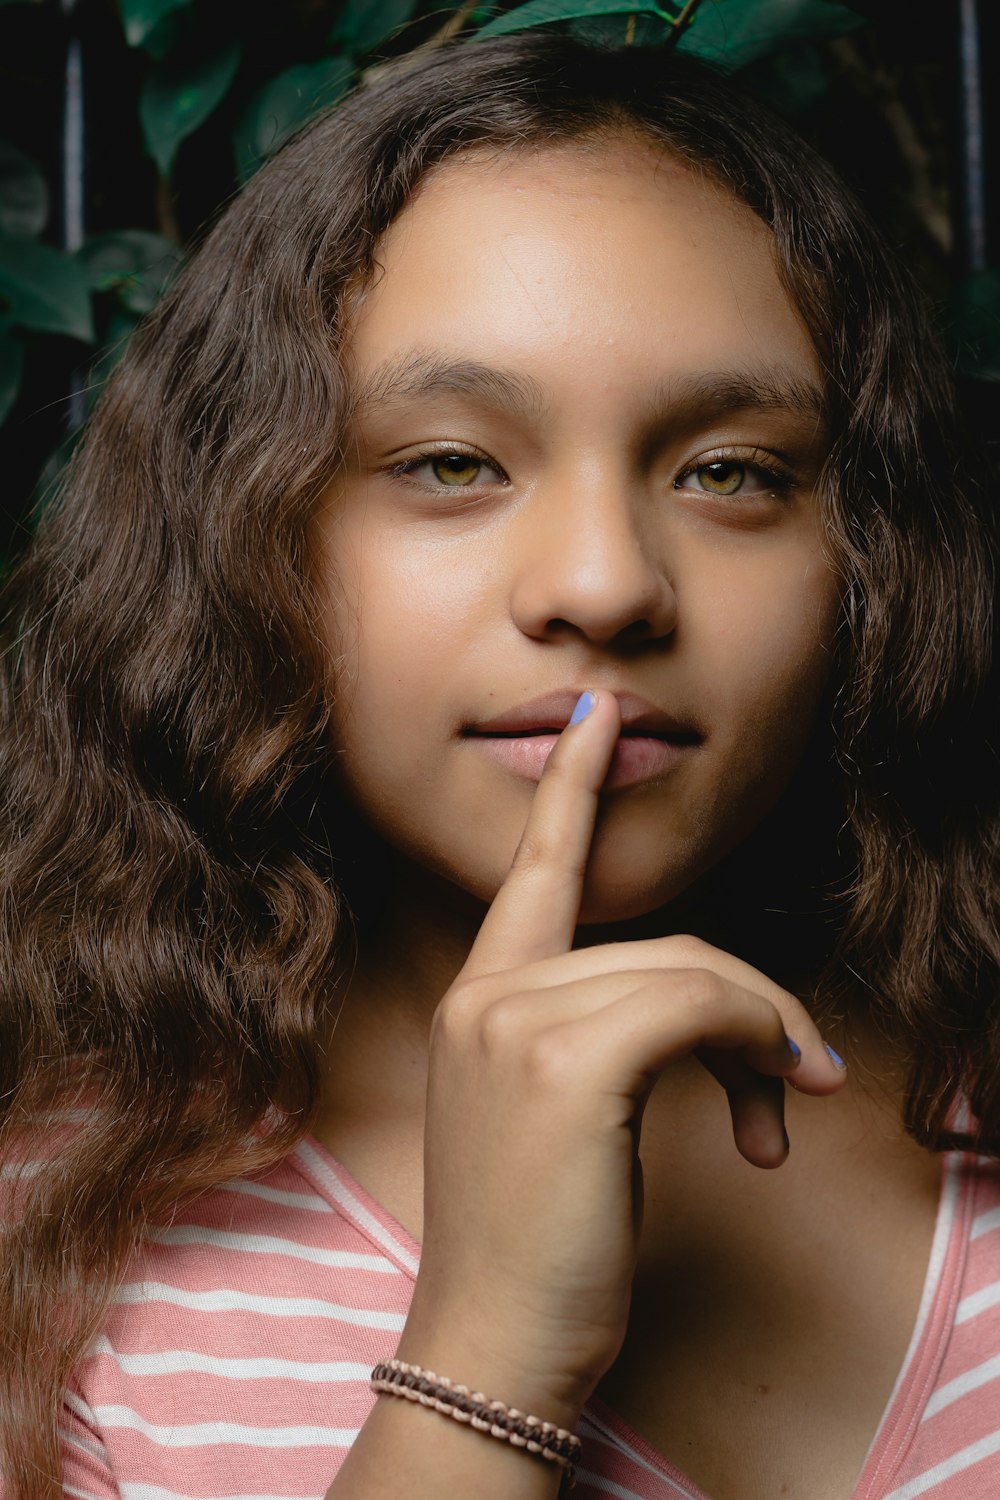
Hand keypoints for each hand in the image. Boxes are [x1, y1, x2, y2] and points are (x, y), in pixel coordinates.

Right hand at [396, 690, 846, 1425]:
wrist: (490, 1347)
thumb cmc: (536, 1246)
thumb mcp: (559, 1124)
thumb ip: (606, 1042)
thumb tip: (720, 1019)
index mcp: (476, 1003)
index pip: (534, 878)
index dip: (570, 794)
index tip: (596, 721)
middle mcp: (483, 997)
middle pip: (657, 942)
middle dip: (746, 1005)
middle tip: (798, 1083)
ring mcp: (512, 1023)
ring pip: (686, 972)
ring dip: (761, 1037)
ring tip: (783, 1114)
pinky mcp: (564, 1061)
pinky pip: (696, 1005)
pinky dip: (754, 1043)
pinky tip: (771, 1111)